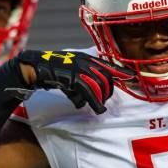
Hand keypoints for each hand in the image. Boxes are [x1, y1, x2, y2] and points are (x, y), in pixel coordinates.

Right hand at [17, 50, 133, 113]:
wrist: (35, 67)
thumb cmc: (53, 72)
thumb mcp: (71, 74)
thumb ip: (82, 83)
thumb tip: (86, 101)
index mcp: (86, 58)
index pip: (108, 65)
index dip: (121, 71)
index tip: (132, 77)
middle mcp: (85, 60)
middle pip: (106, 77)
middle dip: (108, 91)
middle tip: (102, 102)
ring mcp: (79, 67)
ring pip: (99, 84)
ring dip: (101, 99)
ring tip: (100, 108)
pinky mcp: (73, 76)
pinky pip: (89, 90)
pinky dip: (95, 101)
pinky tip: (97, 109)